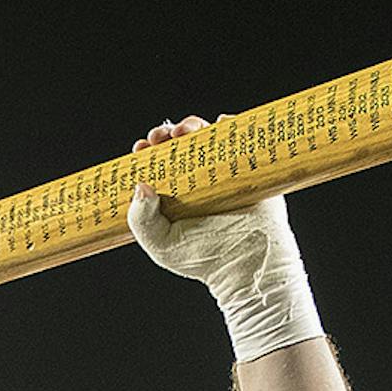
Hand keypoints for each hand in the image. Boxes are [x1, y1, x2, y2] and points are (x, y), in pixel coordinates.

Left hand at [127, 116, 323, 364]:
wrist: (245, 266)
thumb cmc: (201, 259)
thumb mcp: (160, 243)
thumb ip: (141, 219)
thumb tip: (141, 185)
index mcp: (175, 191)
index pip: (159, 162)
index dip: (148, 150)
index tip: (141, 148)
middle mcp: (199, 178)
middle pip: (181, 143)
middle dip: (168, 133)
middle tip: (162, 137)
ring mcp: (225, 171)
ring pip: (207, 136)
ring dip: (193, 125)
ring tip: (185, 131)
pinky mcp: (250, 168)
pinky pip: (241, 139)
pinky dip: (230, 125)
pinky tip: (219, 124)